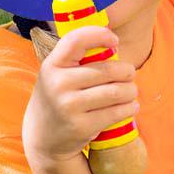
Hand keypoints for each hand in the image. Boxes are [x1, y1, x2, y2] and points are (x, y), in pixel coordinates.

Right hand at [22, 26, 138, 168]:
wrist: (42, 138)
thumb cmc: (58, 97)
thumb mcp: (57, 73)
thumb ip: (77, 58)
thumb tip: (114, 42)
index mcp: (52, 65)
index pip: (76, 40)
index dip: (100, 34)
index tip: (115, 40)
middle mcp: (58, 84)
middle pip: (108, 70)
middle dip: (127, 71)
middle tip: (130, 74)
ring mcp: (68, 106)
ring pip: (116, 91)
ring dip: (131, 90)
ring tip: (131, 91)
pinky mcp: (81, 126)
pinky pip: (116, 112)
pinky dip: (130, 107)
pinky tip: (131, 105)